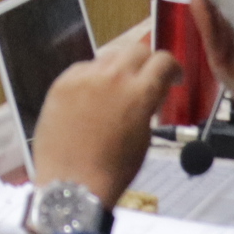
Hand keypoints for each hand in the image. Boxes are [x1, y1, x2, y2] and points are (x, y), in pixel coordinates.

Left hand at [32, 47, 181, 207]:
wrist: (72, 183)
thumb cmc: (110, 171)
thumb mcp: (145, 137)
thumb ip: (149, 106)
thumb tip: (150, 93)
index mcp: (139, 93)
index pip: (163, 60)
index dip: (172, 68)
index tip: (171, 76)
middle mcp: (112, 78)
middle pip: (136, 50)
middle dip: (146, 63)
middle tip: (145, 79)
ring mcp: (84, 78)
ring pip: (108, 56)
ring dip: (118, 69)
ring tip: (115, 92)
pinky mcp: (61, 83)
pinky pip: (82, 68)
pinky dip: (91, 77)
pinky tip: (91, 97)